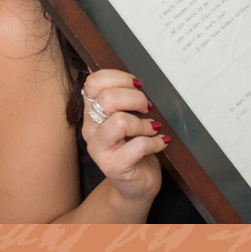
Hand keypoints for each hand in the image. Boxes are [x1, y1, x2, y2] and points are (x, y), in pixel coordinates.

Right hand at [80, 69, 169, 206]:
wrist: (136, 184)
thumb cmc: (133, 145)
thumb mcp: (126, 116)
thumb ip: (120, 95)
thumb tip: (113, 66)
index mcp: (91, 111)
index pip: (93, 82)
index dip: (118, 78)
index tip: (137, 85)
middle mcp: (90, 129)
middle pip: (107, 99)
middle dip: (135, 98)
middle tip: (147, 108)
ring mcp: (100, 149)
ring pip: (120, 122)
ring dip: (143, 123)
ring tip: (152, 128)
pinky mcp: (114, 167)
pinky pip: (137, 146)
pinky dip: (154, 142)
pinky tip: (160, 143)